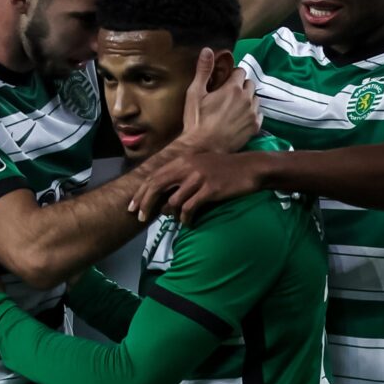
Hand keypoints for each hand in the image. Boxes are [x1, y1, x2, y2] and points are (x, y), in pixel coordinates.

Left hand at [129, 148, 263, 225]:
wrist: (251, 167)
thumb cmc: (225, 170)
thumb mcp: (200, 166)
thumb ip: (181, 176)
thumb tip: (164, 197)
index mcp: (183, 160)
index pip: (154, 176)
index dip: (140, 193)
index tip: (132, 206)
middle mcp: (188, 166)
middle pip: (156, 186)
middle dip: (145, 204)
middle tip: (139, 218)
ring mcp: (199, 177)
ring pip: (173, 200)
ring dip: (170, 214)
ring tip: (175, 220)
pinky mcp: (210, 189)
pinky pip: (190, 208)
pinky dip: (185, 218)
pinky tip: (188, 223)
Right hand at [177, 55, 259, 153]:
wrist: (202, 149)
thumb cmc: (196, 121)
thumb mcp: (195, 94)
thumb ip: (203, 71)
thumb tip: (208, 50)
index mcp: (232, 88)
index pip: (240, 71)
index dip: (232, 75)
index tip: (224, 82)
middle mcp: (246, 98)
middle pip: (250, 84)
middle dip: (241, 87)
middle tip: (228, 96)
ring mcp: (252, 113)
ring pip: (255, 99)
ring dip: (247, 100)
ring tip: (234, 108)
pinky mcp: (255, 127)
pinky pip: (259, 114)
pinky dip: (251, 114)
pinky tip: (240, 119)